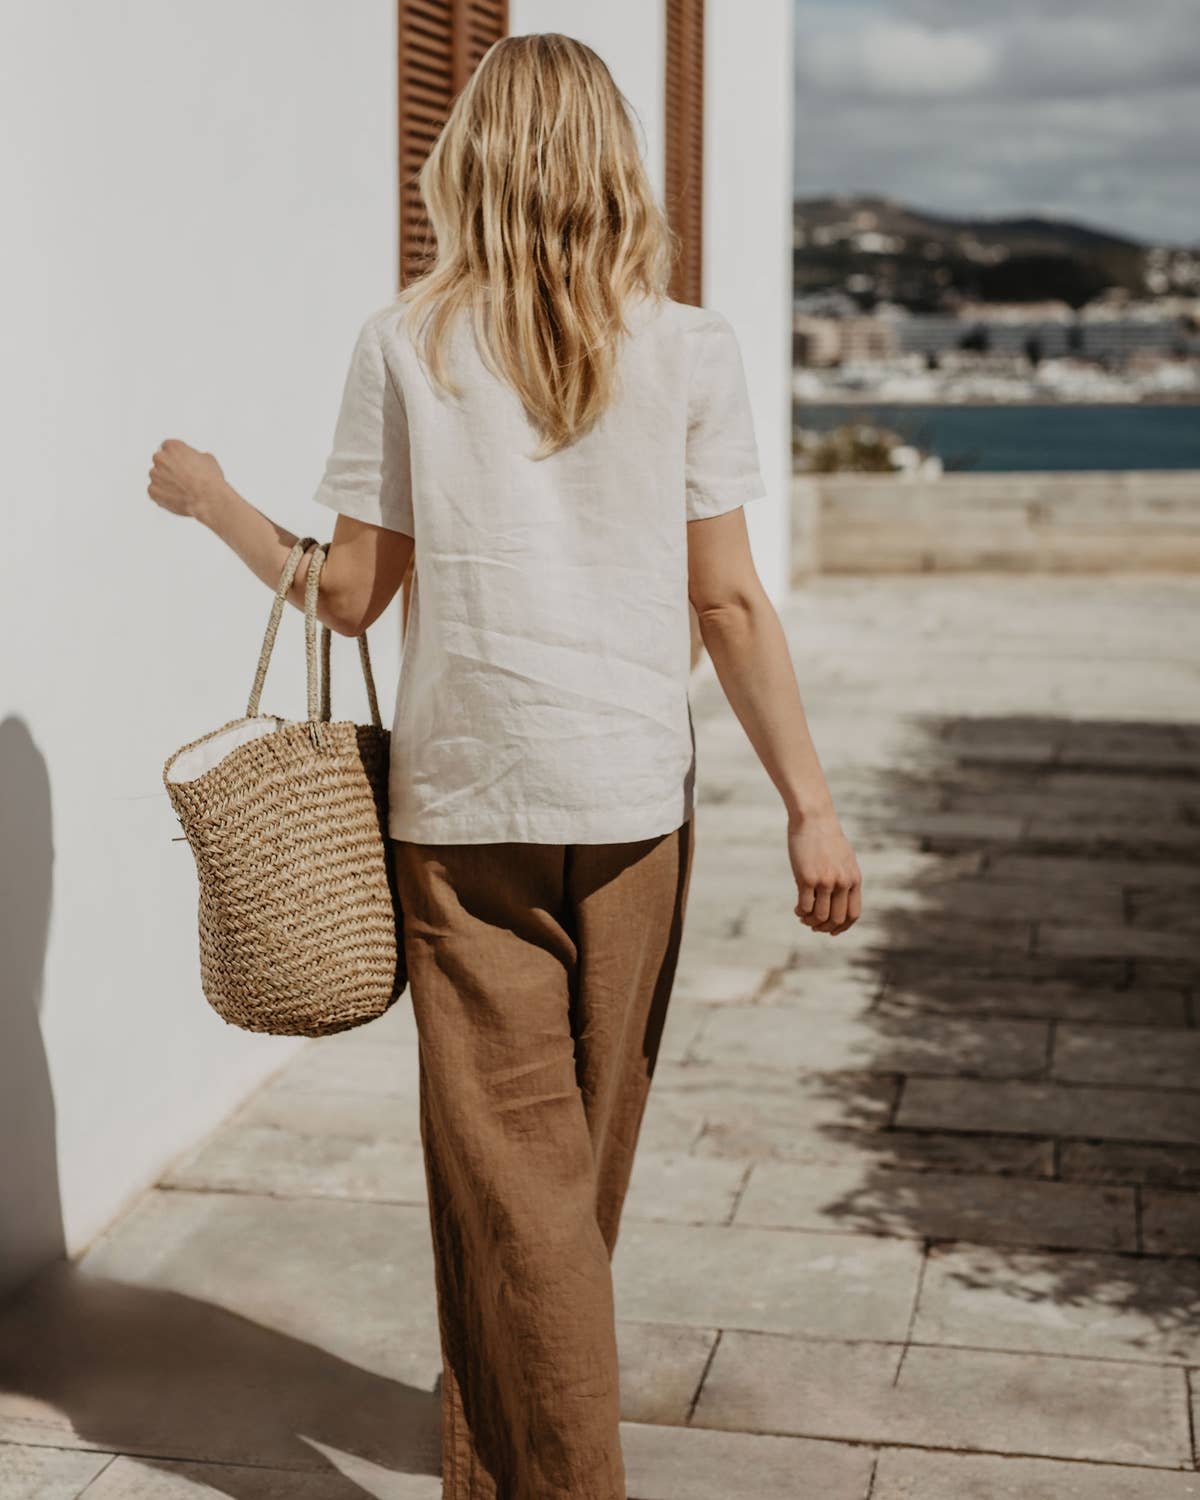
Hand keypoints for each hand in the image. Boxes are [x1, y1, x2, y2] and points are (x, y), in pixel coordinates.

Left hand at [147, 439, 226, 521]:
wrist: (209, 500)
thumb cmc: (209, 480)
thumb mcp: (207, 459)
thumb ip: (193, 456)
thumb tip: (193, 460)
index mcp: (173, 447)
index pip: (168, 447)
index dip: (176, 456)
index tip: (181, 463)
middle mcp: (160, 458)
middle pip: (161, 461)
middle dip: (169, 468)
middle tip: (182, 477)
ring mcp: (155, 475)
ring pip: (157, 476)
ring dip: (165, 481)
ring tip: (181, 489)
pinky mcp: (153, 490)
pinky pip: (155, 490)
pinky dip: (163, 494)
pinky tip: (176, 496)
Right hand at [788, 810, 861, 935]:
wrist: (814, 819)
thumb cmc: (826, 838)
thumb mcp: (844, 860)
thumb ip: (844, 879)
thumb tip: (835, 900)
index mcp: (854, 880)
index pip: (853, 914)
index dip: (842, 927)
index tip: (831, 930)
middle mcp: (842, 883)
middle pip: (836, 919)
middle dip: (824, 927)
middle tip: (812, 925)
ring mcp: (825, 881)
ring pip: (820, 916)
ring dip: (810, 921)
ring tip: (802, 916)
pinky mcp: (807, 878)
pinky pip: (805, 906)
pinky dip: (800, 912)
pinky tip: (796, 908)